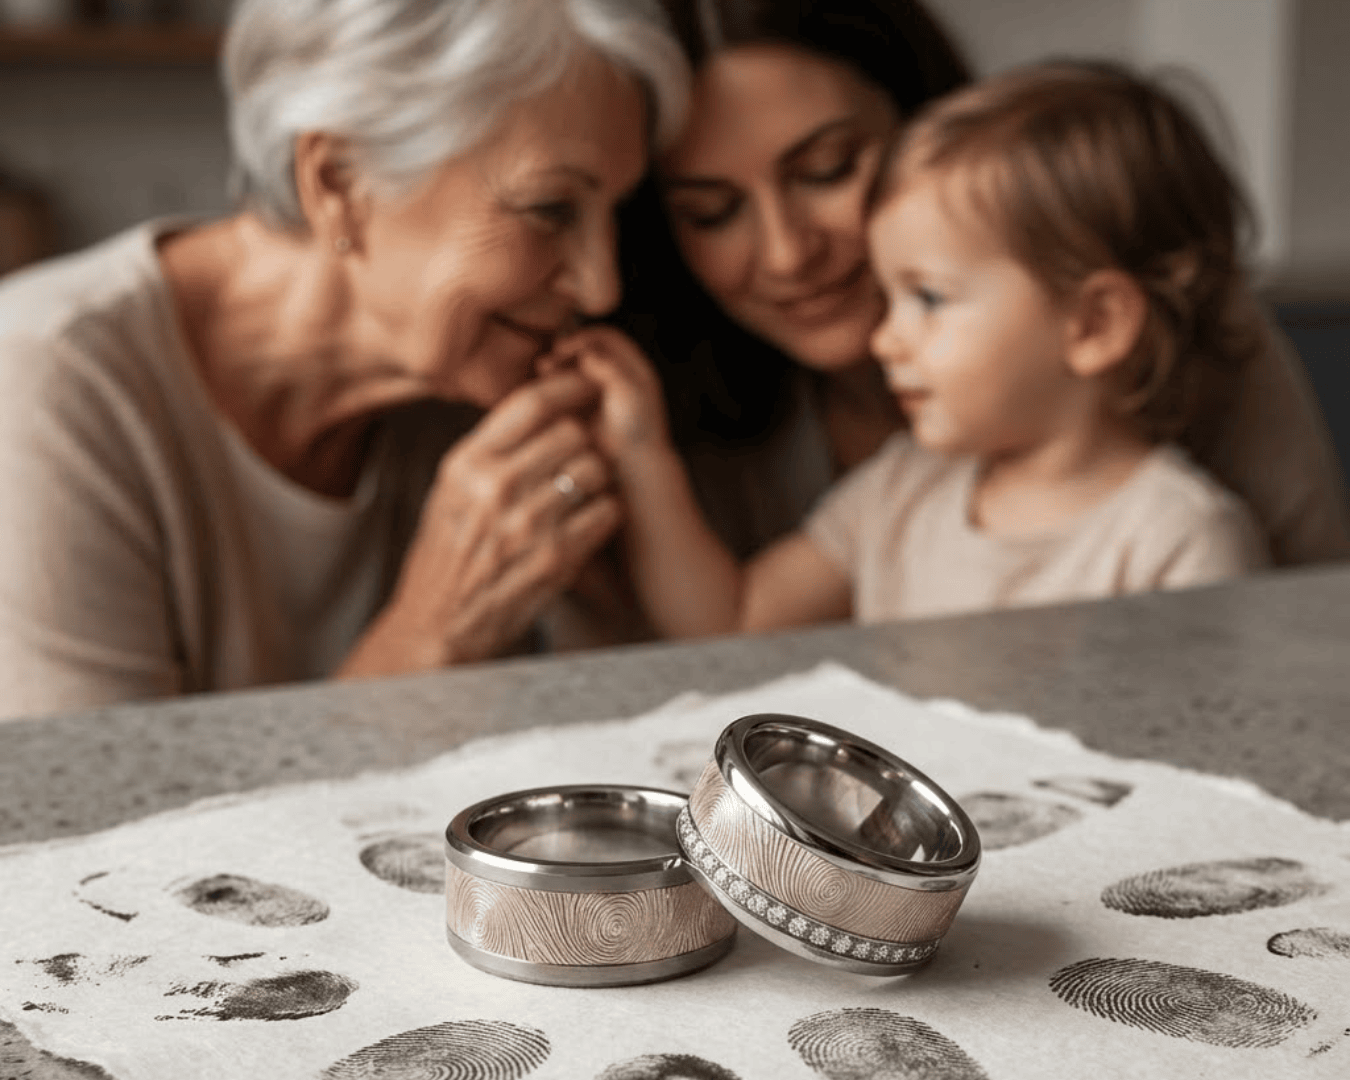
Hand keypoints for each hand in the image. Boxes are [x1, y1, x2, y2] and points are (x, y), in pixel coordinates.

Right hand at [339, 368, 621, 675]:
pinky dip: (605, 513)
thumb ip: (489, 448)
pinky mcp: (555, 559)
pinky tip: (590, 520)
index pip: (531, 403)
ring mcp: (526, 525)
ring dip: (598, 477)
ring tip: (584, 490)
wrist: (436, 623)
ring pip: (594, 469)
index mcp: (466, 463)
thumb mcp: (449, 489)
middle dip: (584, 440)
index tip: (586, 386)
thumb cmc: (446, 554)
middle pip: (572, 432)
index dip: (569, 386)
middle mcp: (495, 488)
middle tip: (581, 454)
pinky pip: (605, 512)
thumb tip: (539, 403)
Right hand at [542, 325, 670, 465]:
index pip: (604, 338)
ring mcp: (594, 391)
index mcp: (630, 366)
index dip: (583, 339)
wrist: (632, 464)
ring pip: (570, 369)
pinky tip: (540, 393)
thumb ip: (611, 369)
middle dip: (564, 354)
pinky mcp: (580, 407)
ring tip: (541, 376)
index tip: (563, 349)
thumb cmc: (637, 430)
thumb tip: (588, 353)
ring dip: (555, 370)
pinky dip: (551, 387)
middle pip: (583, 351)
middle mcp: (611, 374)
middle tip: (546, 364)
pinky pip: (562, 390)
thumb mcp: (629, 394)